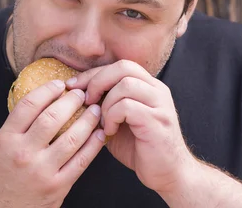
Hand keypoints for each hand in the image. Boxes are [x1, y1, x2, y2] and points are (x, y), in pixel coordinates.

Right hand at [0, 79, 105, 207]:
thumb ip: (18, 124)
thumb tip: (44, 98)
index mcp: (6, 139)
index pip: (29, 105)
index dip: (48, 90)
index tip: (59, 84)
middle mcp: (24, 153)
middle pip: (53, 117)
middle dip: (71, 101)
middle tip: (82, 94)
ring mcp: (42, 171)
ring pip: (72, 138)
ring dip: (88, 120)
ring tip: (95, 110)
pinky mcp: (58, 187)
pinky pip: (81, 161)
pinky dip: (93, 145)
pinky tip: (99, 134)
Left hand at [66, 60, 192, 194]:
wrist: (168, 174)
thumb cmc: (140, 148)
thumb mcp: (119, 121)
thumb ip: (106, 104)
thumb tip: (76, 94)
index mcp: (149, 86)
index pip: (119, 66)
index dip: (93, 73)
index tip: (73, 86)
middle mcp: (157, 90)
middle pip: (123, 67)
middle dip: (97, 81)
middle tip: (86, 101)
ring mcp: (160, 104)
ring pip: (125, 85)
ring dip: (106, 102)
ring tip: (101, 121)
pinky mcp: (158, 121)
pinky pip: (127, 106)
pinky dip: (112, 116)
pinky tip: (109, 131)